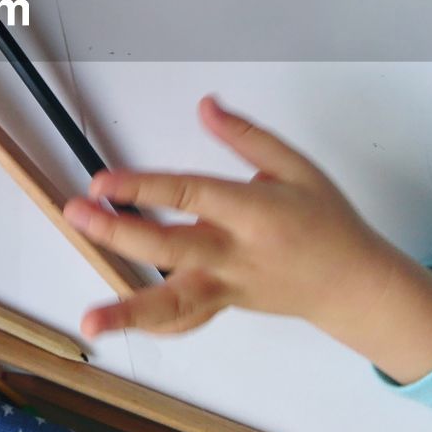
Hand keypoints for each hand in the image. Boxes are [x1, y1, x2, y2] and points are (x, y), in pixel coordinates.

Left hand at [63, 96, 431, 383]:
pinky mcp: (224, 306)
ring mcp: (228, 287)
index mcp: (254, 213)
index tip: (103, 181)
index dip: (143, 186)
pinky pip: (186, 320)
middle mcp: (236, 254)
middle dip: (119, 232)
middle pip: (170, 247)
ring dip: (128, 310)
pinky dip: (153, 326)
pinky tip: (115, 324)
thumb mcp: (297, 167)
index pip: (189, 195)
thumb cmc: (327, 222)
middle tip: (77, 214)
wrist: (354, 284)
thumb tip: (207, 106)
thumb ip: (247, 137)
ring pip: (174, 304)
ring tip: (89, 320)